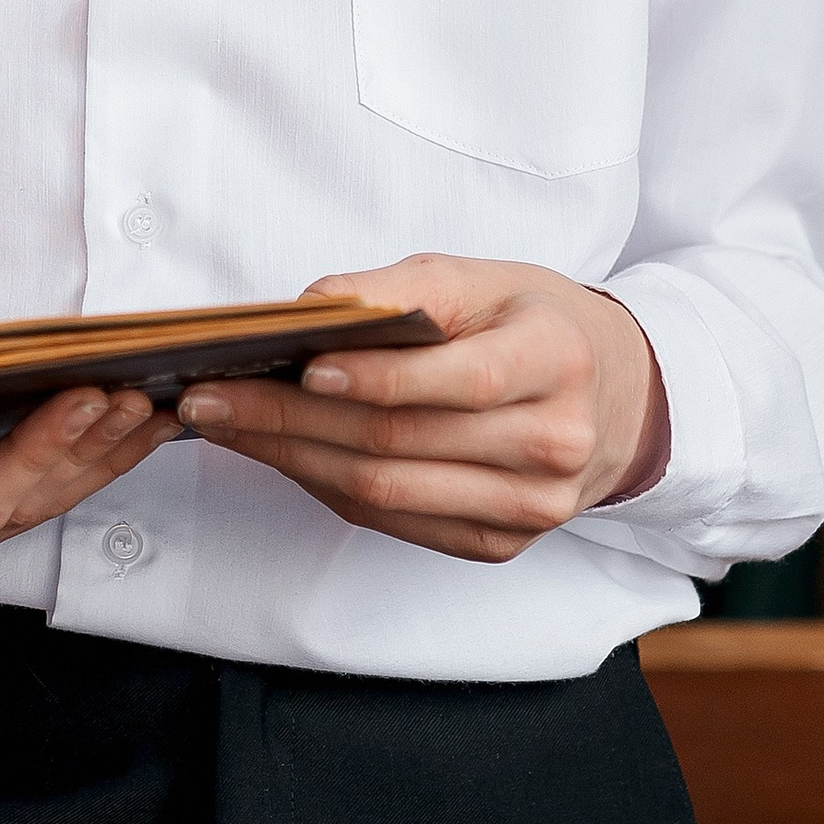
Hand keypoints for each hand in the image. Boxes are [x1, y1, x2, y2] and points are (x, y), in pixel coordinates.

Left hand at [172, 256, 665, 565]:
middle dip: (289, 420)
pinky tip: (276, 453)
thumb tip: (312, 306)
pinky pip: (395, 522)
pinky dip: (324, 487)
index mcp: (557, 362)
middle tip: (207, 397)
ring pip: (387, 493)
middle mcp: (554, 446)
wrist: (615, 396)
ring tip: (220, 424)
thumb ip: (403, 289)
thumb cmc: (533, 323)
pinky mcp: (501, 545)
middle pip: (401, 442)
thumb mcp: (483, 278)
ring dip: (290, 459)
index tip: (297, 366)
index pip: (455, 380)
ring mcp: (531, 508)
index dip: (374, 378)